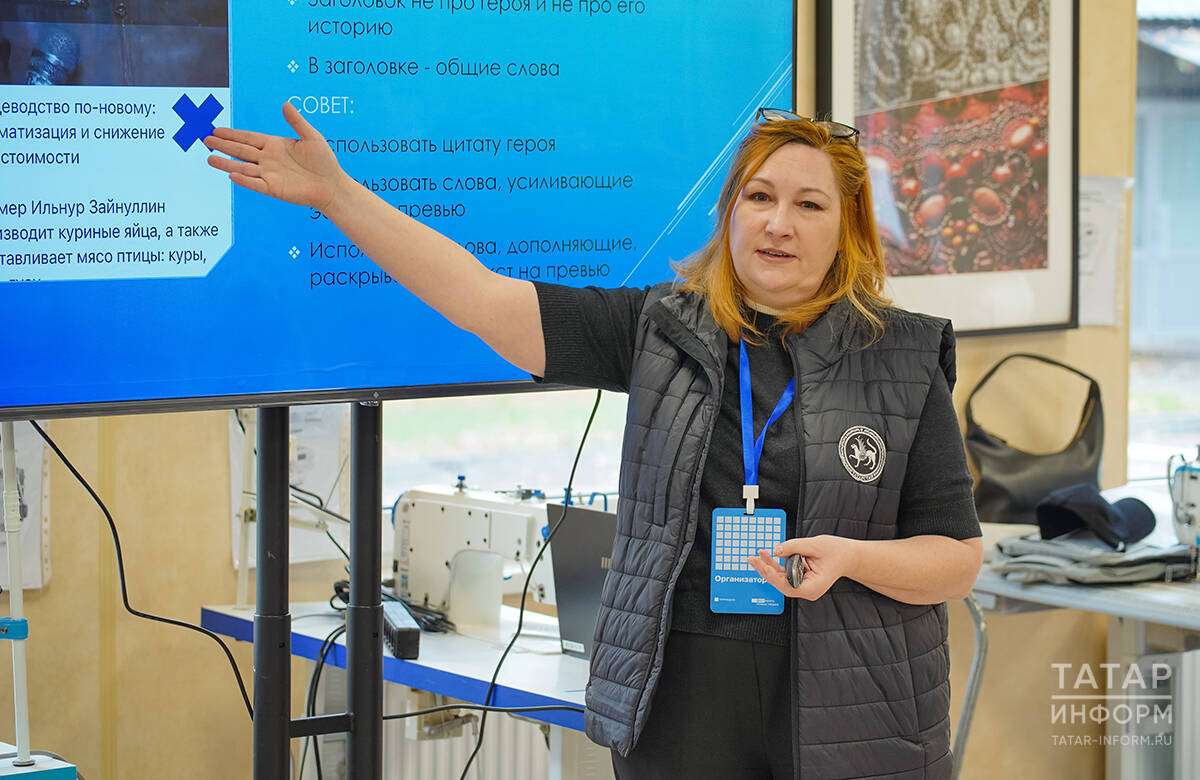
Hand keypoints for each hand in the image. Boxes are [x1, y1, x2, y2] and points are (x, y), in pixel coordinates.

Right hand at [204, 102, 349, 212]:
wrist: (332, 185)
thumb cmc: (325, 161)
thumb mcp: (312, 137)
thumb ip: (297, 122)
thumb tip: (285, 104)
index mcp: (275, 145)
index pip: (248, 138)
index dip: (232, 134)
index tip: (216, 129)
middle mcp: (268, 159)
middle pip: (241, 151)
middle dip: (223, 145)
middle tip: (205, 139)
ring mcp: (269, 175)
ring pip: (243, 168)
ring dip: (226, 163)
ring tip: (209, 158)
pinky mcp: (274, 189)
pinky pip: (256, 184)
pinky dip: (244, 180)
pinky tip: (231, 174)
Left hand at [748, 534, 860, 600]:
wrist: (847, 555)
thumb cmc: (837, 553)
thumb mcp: (815, 545)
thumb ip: (794, 547)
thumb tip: (777, 550)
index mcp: (813, 587)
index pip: (790, 587)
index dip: (776, 578)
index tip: (766, 567)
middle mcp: (806, 589)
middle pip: (781, 583)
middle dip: (766, 570)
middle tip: (753, 559)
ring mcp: (802, 585)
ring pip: (780, 578)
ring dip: (767, 567)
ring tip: (755, 556)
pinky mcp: (799, 578)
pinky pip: (784, 573)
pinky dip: (775, 565)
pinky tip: (766, 556)